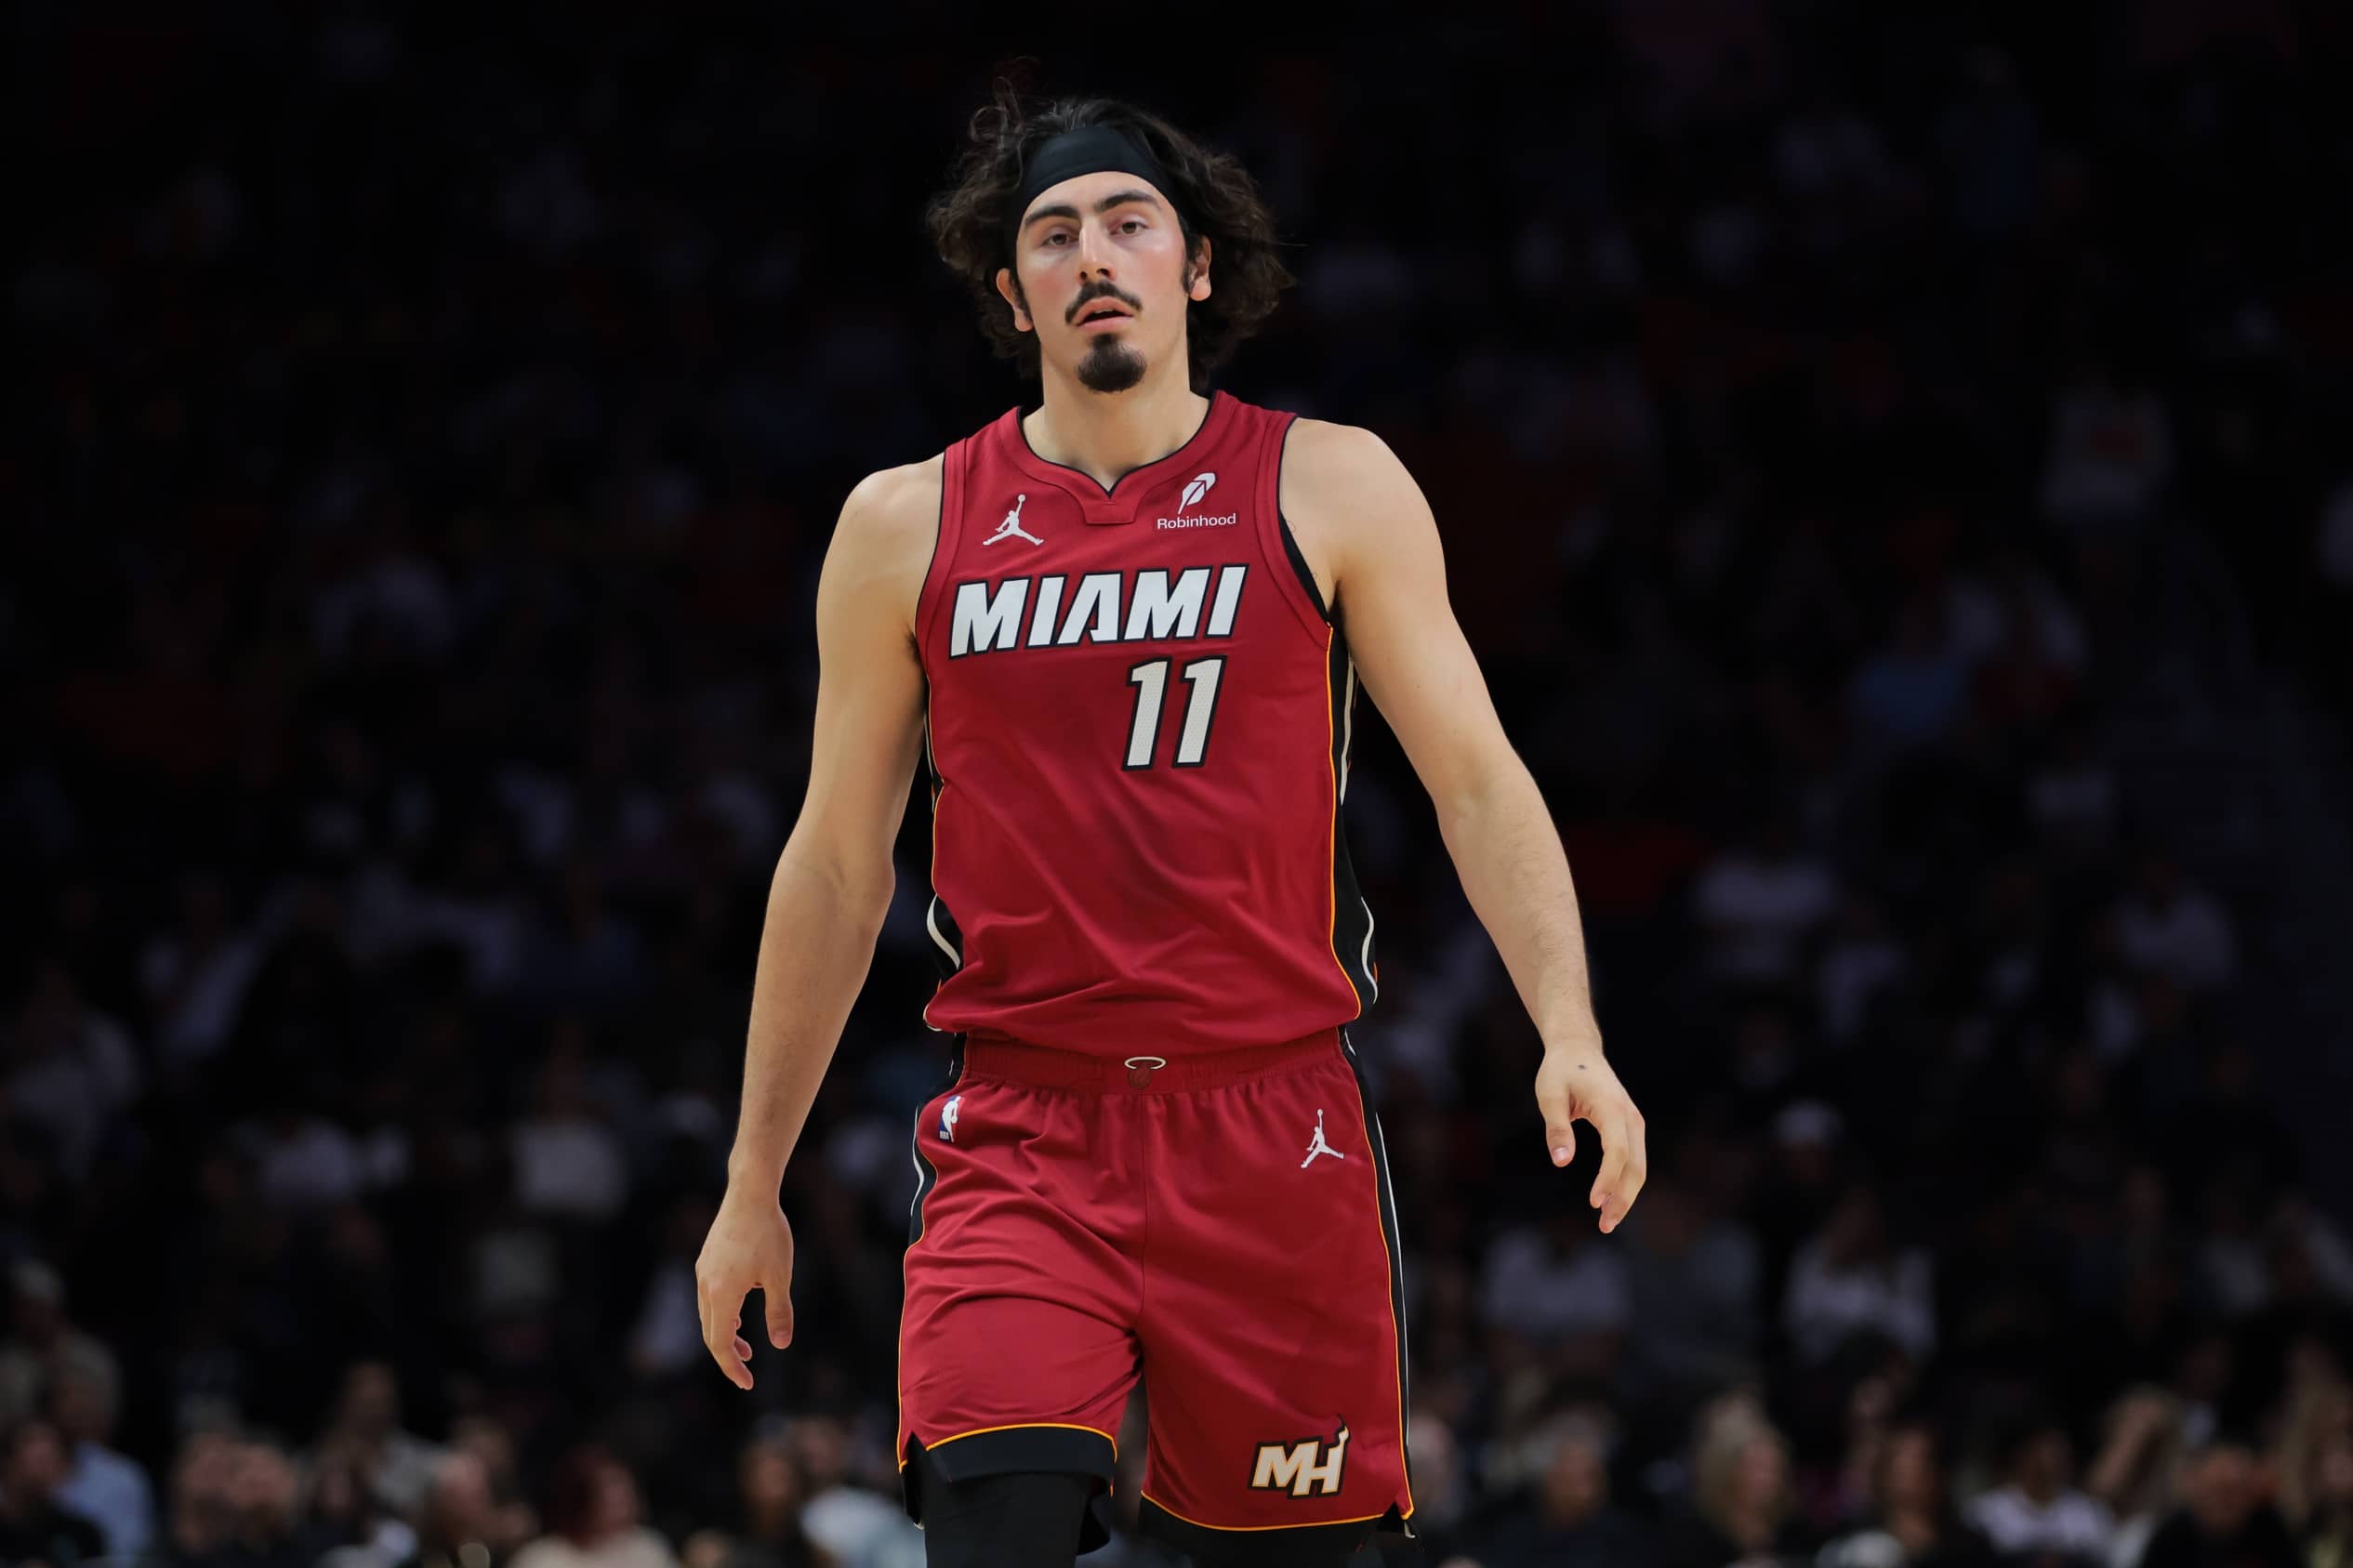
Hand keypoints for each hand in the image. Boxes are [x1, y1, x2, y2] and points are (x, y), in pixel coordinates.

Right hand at [695, 1184, 796, 1389]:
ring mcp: (703, 1271)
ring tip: (746, 1347)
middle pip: (710, 1333)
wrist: (750, 1193)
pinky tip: (739, 1312)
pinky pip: (709, 1297)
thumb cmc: (769, 1232)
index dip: (732, 1367)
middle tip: (747, 1370)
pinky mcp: (707, 1260)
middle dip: (728, 1355)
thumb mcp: (780, 1276)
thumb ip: (779, 1311)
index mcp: (722, 1293)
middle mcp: (706, 1285)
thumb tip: (781, 1344)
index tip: (747, 1383)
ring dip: (725, 1334)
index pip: (720, 1344)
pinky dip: (722, 1314)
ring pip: (708, 1315)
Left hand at [1535, 1041, 1647, 1232]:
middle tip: (1605, 1225)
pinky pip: (1633, 1160)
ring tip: (1607, 1221)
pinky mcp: (1630, 1128)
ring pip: (1638, 1166)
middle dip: (1622, 1197)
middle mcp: (1629, 1116)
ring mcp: (1634, 1122)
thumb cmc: (1560, 1070)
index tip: (1593, 1202)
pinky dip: (1625, 1182)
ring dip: (1626, 1195)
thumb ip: (1556, 1127)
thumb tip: (1561, 1161)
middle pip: (1635, 1165)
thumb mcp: (1549, 1094)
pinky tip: (1610, 1200)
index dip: (1607, 1179)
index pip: (1616, 1151)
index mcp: (1610, 1107)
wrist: (1578, 1049)